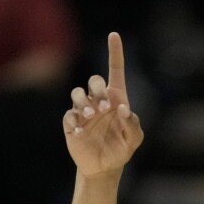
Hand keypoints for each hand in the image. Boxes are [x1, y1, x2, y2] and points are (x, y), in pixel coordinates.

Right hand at [62, 32, 143, 176]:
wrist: (104, 168)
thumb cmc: (121, 149)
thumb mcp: (134, 139)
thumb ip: (133, 124)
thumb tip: (123, 110)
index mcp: (116, 99)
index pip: (115, 70)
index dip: (115, 52)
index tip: (113, 35)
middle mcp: (98, 101)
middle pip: (94, 81)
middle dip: (97, 89)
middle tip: (104, 107)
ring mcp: (83, 111)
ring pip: (77, 94)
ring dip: (83, 102)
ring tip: (90, 116)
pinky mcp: (71, 124)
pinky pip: (68, 116)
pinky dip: (74, 122)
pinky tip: (80, 133)